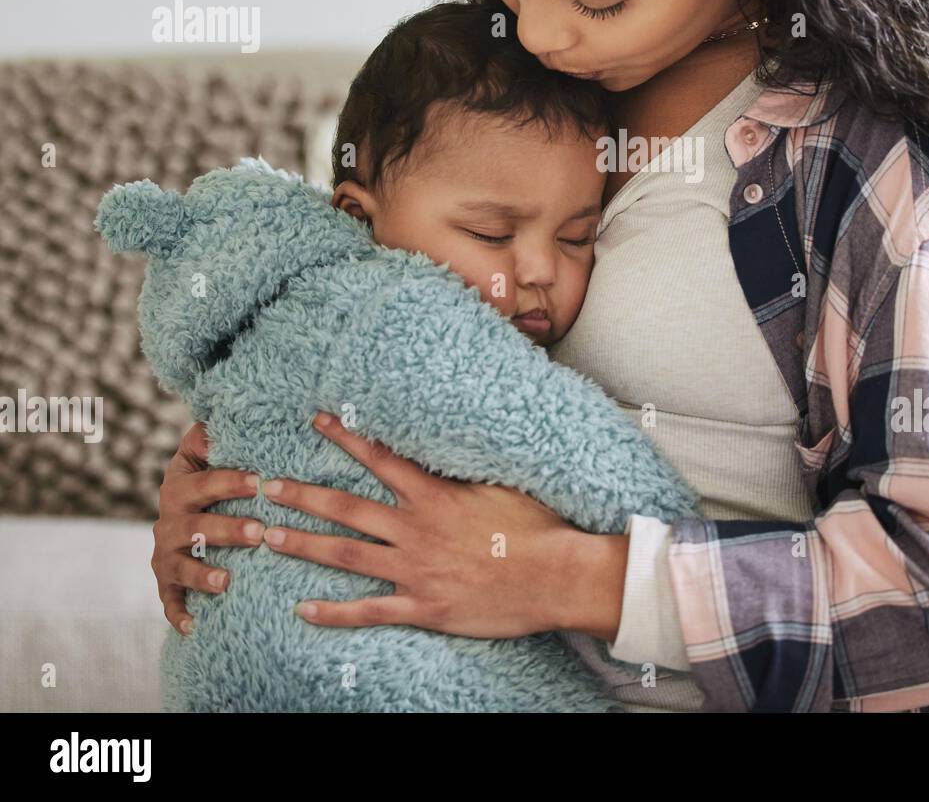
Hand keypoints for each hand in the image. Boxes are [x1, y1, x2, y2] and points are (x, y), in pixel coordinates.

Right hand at [152, 422, 264, 634]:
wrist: (186, 516)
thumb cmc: (211, 480)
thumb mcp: (204, 453)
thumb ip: (211, 435)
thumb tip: (219, 415)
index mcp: (180, 487)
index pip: (204, 483)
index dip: (230, 481)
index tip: (260, 481)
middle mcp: (168, 522)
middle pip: (195, 527)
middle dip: (226, 530)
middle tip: (259, 532)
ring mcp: (165, 555)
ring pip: (181, 566)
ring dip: (202, 574)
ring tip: (228, 581)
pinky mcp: (166, 584)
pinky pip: (169, 601)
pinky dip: (179, 614)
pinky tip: (194, 627)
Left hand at [260, 412, 628, 640]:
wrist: (555, 575)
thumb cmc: (537, 526)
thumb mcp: (502, 482)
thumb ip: (467, 468)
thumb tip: (449, 442)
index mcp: (433, 495)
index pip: (379, 458)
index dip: (345, 438)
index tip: (316, 421)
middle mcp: (415, 530)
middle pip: (347, 509)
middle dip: (303, 496)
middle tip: (267, 486)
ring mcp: (415, 571)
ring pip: (346, 556)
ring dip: (304, 545)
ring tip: (270, 536)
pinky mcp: (423, 608)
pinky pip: (368, 611)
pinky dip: (333, 612)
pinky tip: (303, 610)